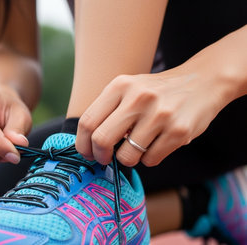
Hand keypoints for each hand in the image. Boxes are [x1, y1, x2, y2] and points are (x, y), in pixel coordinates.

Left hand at [76, 68, 230, 166]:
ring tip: (138, 146)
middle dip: (100, 156)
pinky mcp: (178, 131)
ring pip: (126, 156)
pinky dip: (149, 159)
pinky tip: (156, 144)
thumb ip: (107, 110)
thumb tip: (87, 143)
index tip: (87, 152)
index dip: (83, 144)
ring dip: (128, 158)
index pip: (87, 121)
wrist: (203, 81)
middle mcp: (138, 98)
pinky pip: (150, 160)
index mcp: (120, 86)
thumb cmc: (157, 92)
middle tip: (105, 159)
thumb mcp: (129, 88)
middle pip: (101, 140)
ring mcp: (159, 115)